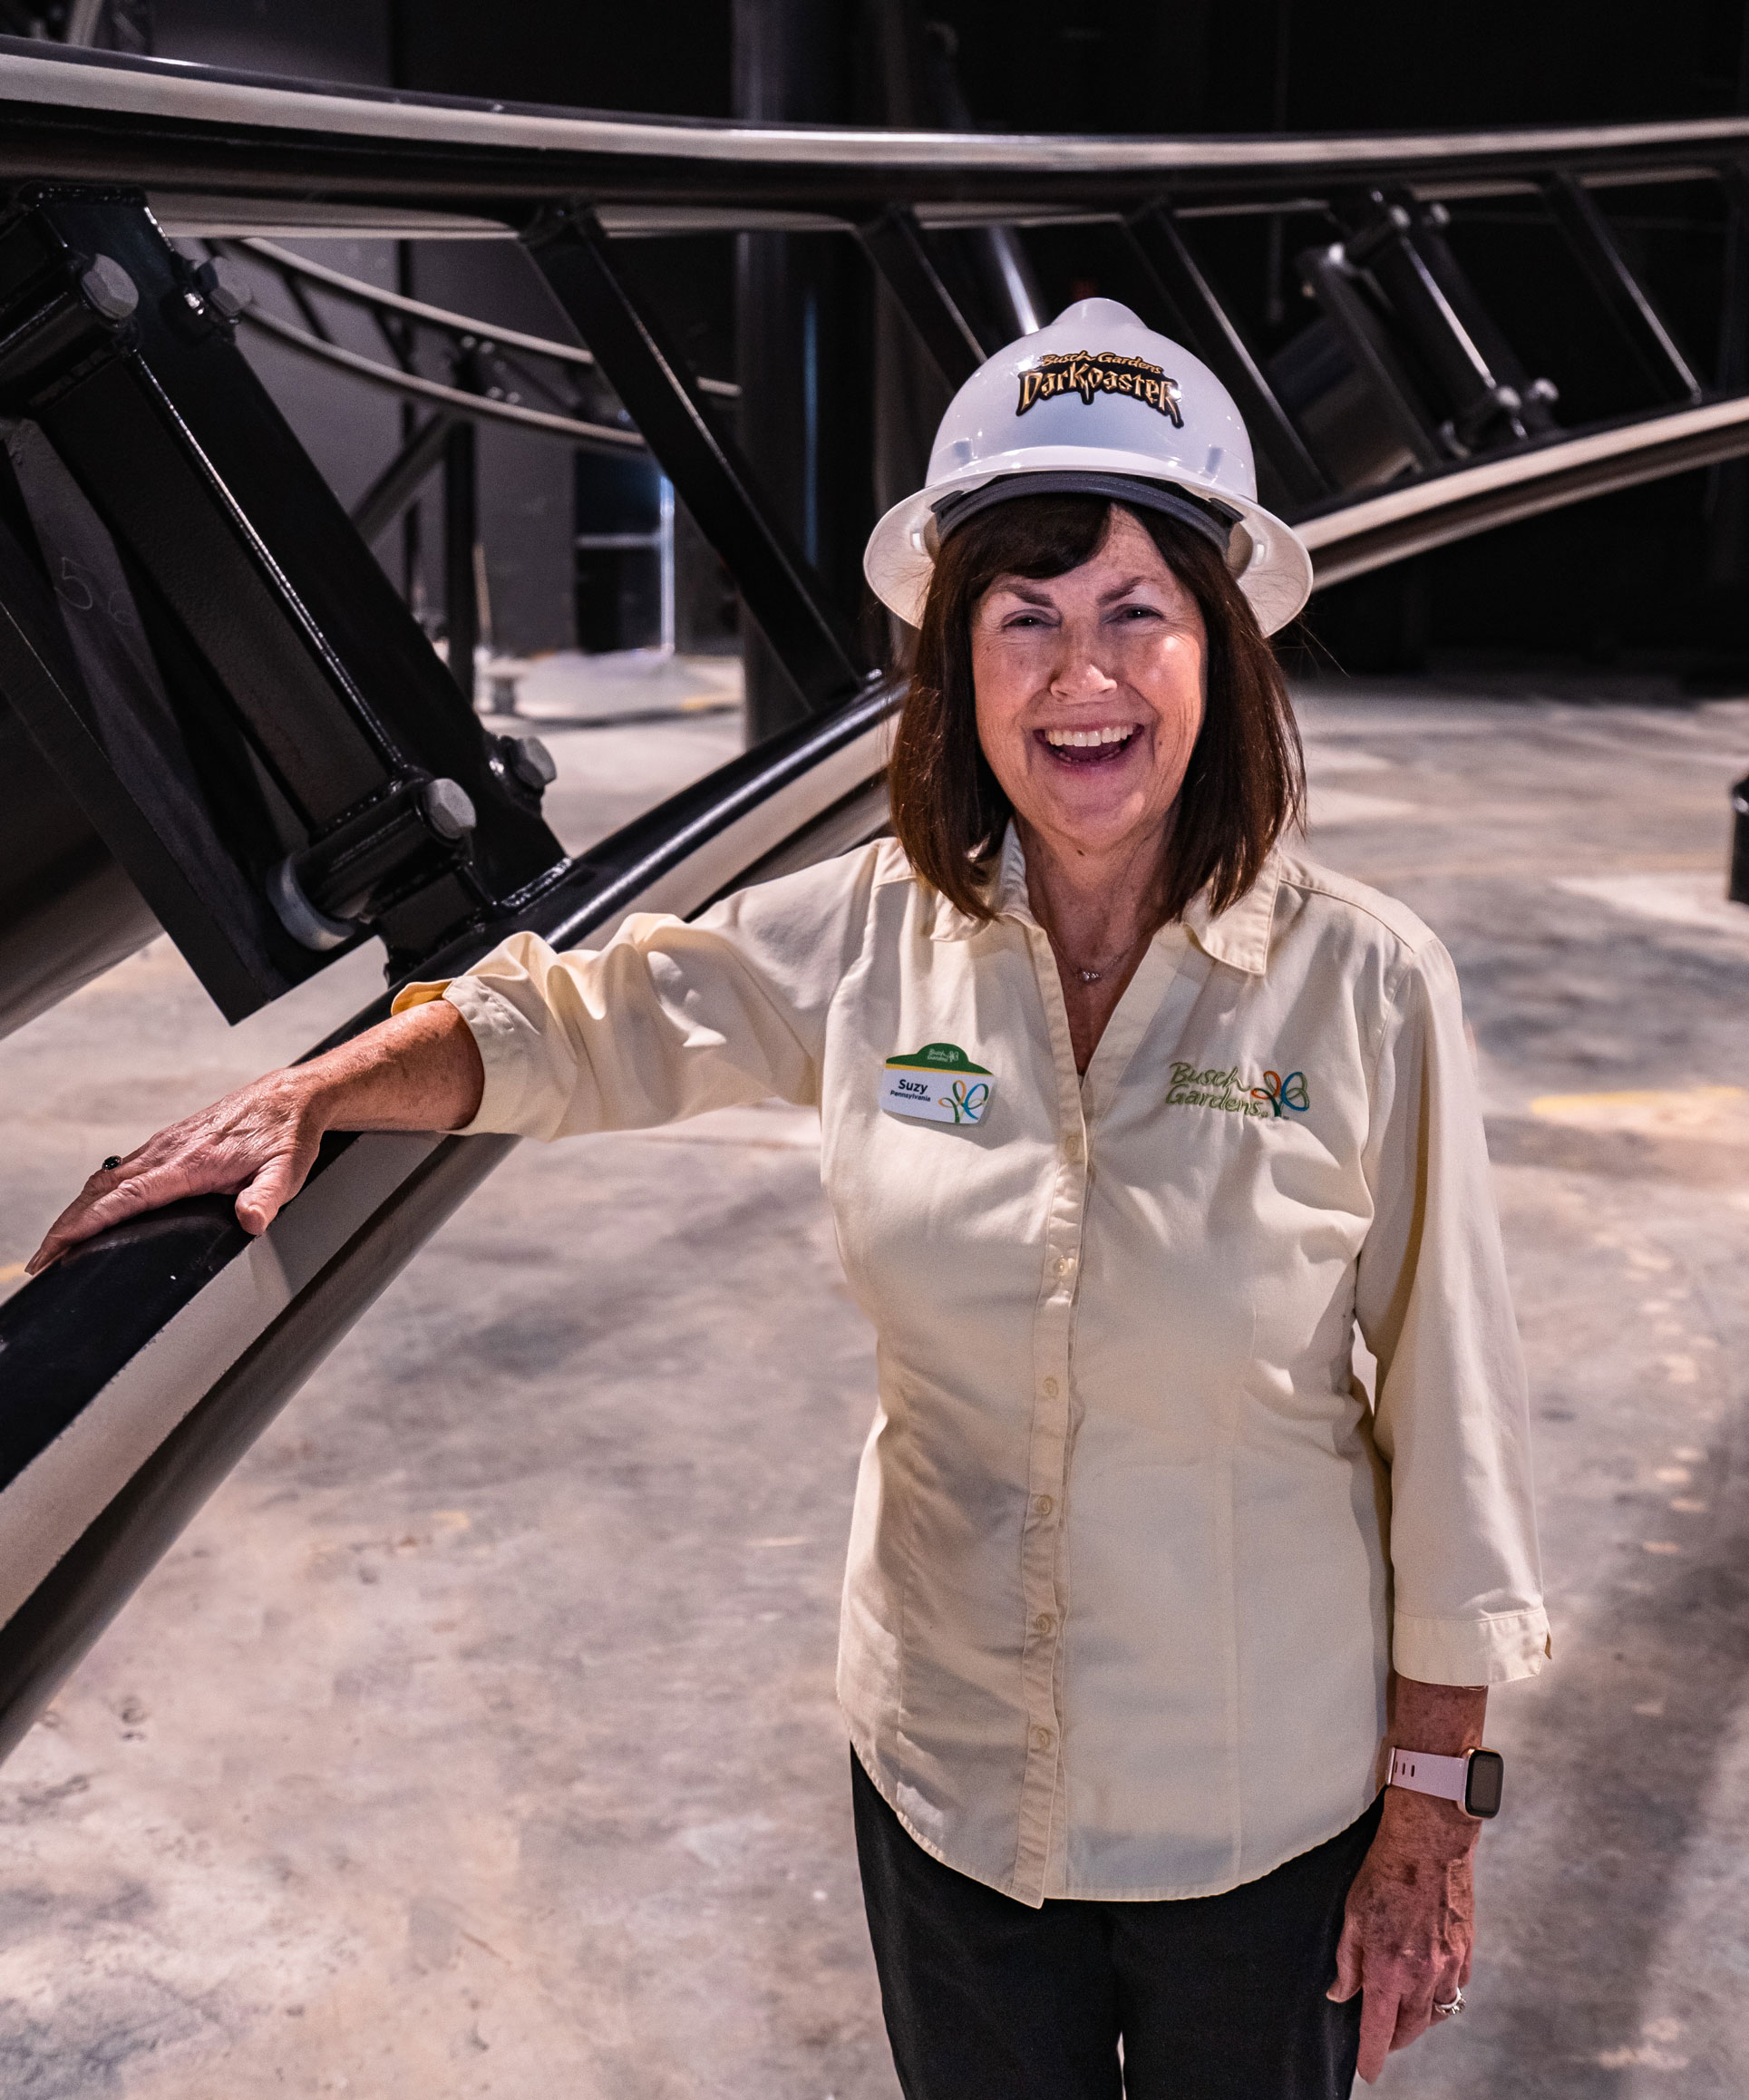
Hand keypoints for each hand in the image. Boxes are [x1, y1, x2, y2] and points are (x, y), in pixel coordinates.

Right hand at [24, 998, 485, 1274]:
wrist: (292, 1097)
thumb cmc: (288, 1133)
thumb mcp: (287, 1170)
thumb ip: (267, 1198)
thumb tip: (252, 1221)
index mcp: (189, 1162)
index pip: (124, 1198)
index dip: (85, 1224)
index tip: (57, 1247)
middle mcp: (169, 1151)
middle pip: (102, 1192)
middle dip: (67, 1226)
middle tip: (43, 1259)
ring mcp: (166, 1146)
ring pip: (107, 1181)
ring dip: (77, 1211)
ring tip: (56, 1245)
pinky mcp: (169, 1144)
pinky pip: (123, 1171)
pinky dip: (97, 1195)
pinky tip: (92, 1212)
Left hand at [1327, 1786, 1475, 2082]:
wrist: (1429, 1843)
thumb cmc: (1385, 1872)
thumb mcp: (1351, 1915)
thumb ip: (1347, 1961)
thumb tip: (1340, 1994)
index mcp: (1388, 1968)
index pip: (1379, 2029)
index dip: (1372, 2055)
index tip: (1367, 2071)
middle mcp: (1422, 1974)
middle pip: (1411, 2029)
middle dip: (1396, 2040)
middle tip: (1383, 2040)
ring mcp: (1449, 1965)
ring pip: (1436, 2013)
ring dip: (1420, 2021)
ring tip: (1405, 2015)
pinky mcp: (1466, 1951)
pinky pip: (1457, 1989)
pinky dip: (1442, 1996)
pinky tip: (1430, 1986)